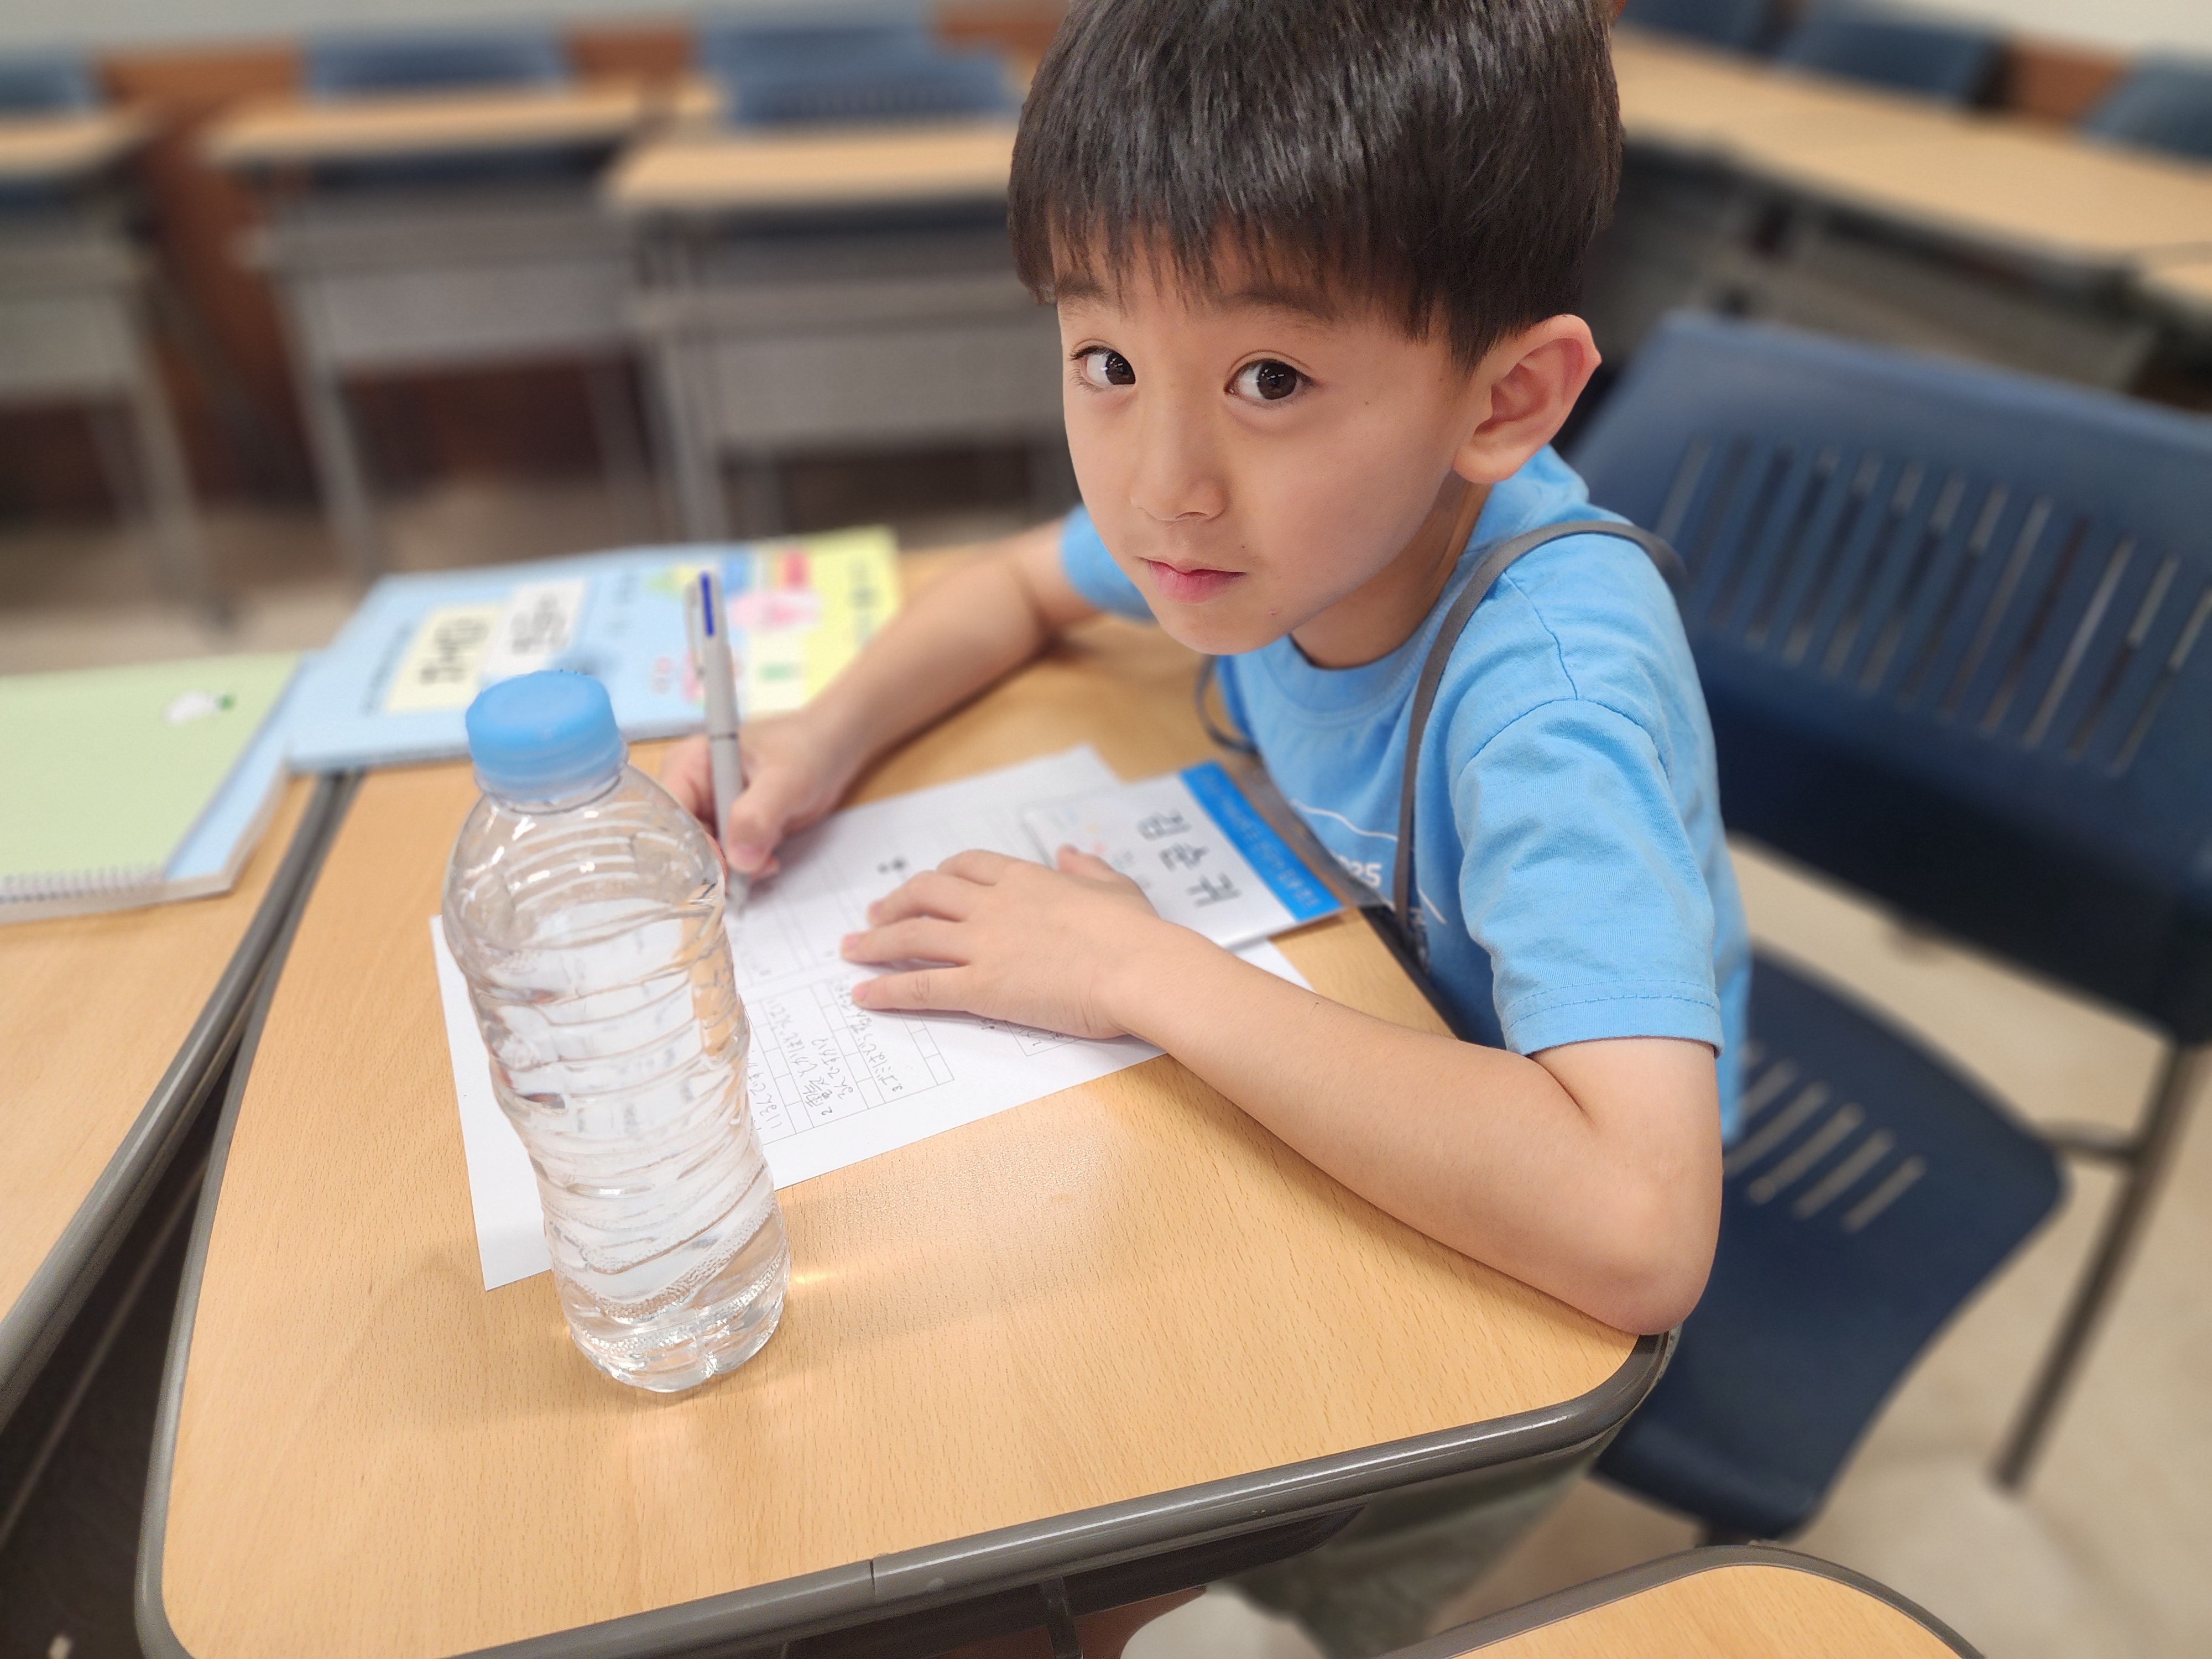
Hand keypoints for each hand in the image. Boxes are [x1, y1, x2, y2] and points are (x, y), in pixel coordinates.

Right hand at [659, 713, 859, 875]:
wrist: (829, 752)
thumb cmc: (806, 750)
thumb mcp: (786, 779)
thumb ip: (759, 814)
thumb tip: (739, 859)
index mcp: (689, 764)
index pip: (671, 815)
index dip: (690, 847)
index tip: (722, 871)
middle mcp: (690, 790)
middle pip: (680, 841)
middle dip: (713, 865)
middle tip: (747, 878)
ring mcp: (708, 811)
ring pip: (702, 857)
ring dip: (731, 871)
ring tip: (765, 864)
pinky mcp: (727, 829)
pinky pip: (724, 860)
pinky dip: (743, 869)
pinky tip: (767, 862)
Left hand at [839, 848, 1175, 1038]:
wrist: (1139, 969)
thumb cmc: (1136, 933)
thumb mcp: (1115, 886)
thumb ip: (1085, 867)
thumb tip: (1069, 852)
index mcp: (1025, 879)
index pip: (965, 866)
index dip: (937, 875)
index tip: (923, 886)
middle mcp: (993, 906)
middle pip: (925, 894)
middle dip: (893, 903)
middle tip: (872, 916)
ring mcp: (983, 945)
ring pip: (911, 936)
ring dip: (874, 942)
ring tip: (850, 950)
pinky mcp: (981, 988)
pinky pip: (921, 987)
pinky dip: (886, 990)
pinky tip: (863, 995)